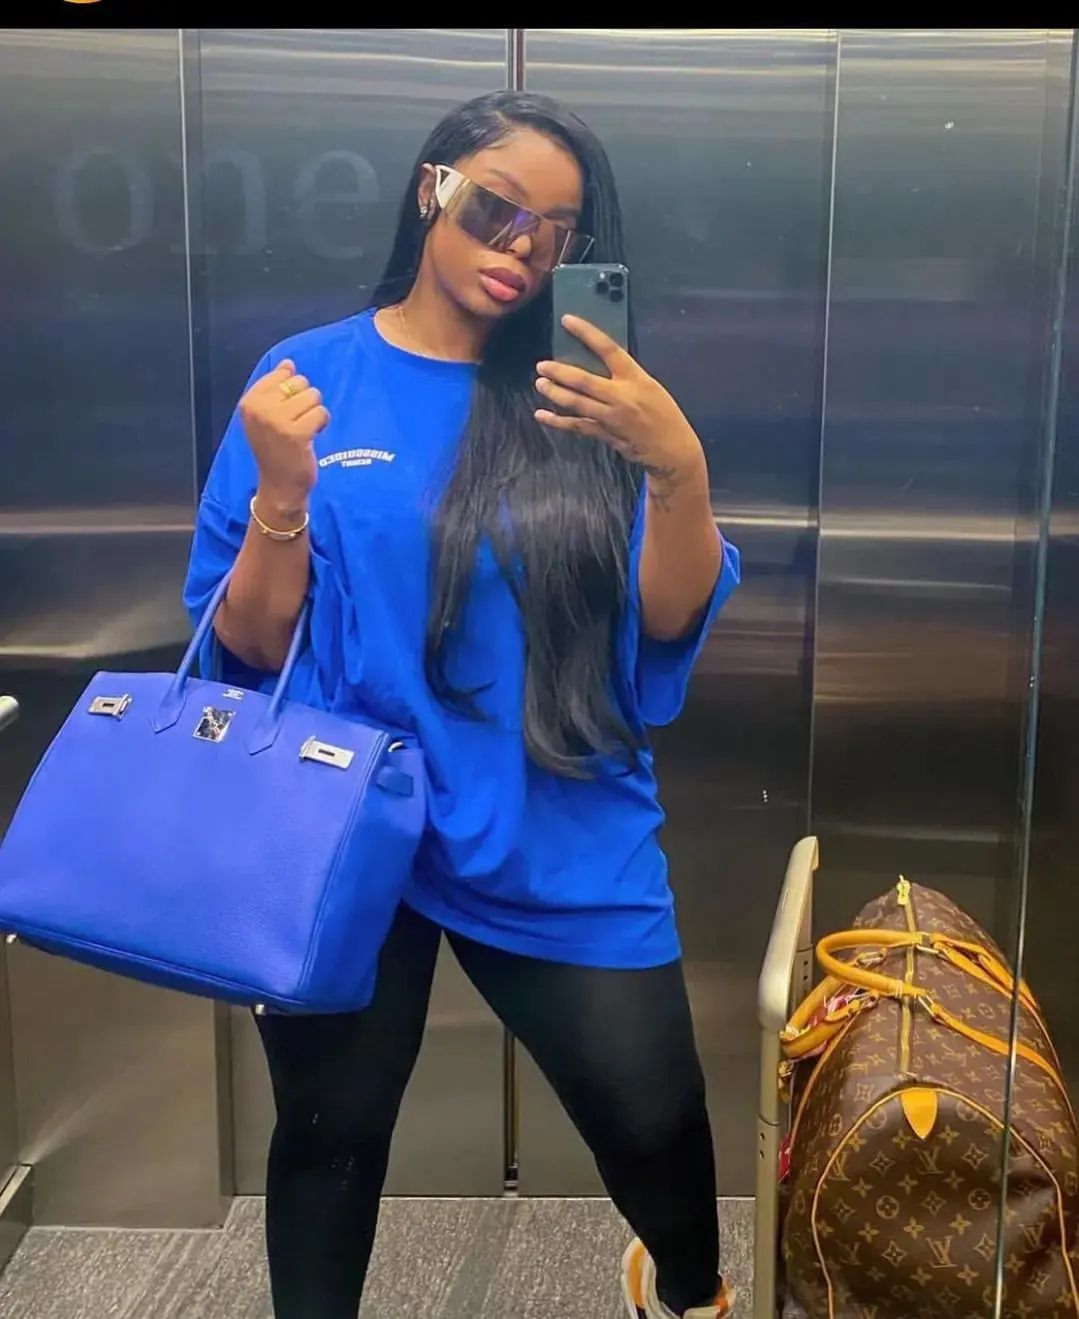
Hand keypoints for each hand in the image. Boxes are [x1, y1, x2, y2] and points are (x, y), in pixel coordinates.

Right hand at [239, 359, 328, 515]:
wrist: (280, 485)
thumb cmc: (275, 450)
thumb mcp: (267, 416)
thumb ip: (275, 387)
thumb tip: (288, 363)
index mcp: (249, 402)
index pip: (282, 374)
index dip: (292, 392)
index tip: (285, 413)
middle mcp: (259, 409)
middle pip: (300, 382)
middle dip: (305, 401)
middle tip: (296, 423)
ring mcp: (276, 421)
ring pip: (313, 396)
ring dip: (314, 413)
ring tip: (304, 430)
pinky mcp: (296, 433)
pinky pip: (321, 413)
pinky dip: (322, 424)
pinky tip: (312, 437)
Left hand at [534, 316, 704, 487]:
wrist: (672, 449)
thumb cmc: (664, 414)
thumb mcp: (650, 386)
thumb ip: (625, 376)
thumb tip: (597, 364)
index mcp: (636, 378)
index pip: (608, 349)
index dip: (586, 333)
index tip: (567, 320)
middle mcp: (621, 396)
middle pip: (584, 380)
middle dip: (559, 372)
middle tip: (542, 365)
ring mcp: (611, 417)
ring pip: (576, 403)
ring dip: (555, 393)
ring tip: (540, 384)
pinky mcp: (605, 434)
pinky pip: (577, 426)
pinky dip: (557, 421)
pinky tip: (542, 415)